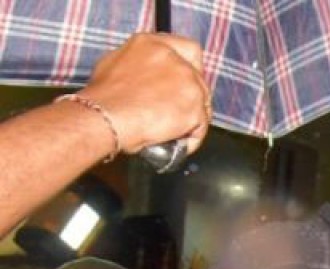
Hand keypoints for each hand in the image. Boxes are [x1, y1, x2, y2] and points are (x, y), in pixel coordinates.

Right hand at [79, 33, 210, 155]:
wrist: (105, 118)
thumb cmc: (103, 97)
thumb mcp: (115, 62)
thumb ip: (140, 62)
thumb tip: (148, 72)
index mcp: (155, 45)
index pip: (189, 49)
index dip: (190, 67)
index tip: (186, 80)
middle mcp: (176, 60)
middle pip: (198, 78)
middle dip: (190, 95)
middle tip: (175, 109)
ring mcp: (189, 84)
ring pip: (202, 102)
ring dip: (192, 116)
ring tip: (173, 127)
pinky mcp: (195, 109)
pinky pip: (201, 126)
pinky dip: (192, 136)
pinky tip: (177, 140)